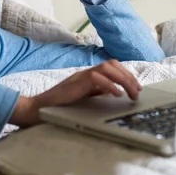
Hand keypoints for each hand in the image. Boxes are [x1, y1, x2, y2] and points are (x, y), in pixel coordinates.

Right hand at [10, 60, 141, 127]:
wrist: (37, 110)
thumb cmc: (58, 108)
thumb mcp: (83, 100)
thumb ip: (96, 94)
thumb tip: (115, 92)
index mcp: (88, 77)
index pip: (111, 67)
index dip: (126, 75)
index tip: (137, 88)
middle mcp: (85, 73)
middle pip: (112, 65)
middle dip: (128, 76)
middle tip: (138, 91)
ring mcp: (80, 77)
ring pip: (106, 68)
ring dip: (122, 79)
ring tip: (131, 93)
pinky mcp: (75, 83)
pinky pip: (95, 78)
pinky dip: (109, 85)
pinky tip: (117, 94)